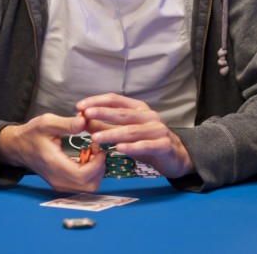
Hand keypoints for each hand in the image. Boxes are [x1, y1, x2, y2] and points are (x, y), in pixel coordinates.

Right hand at [0, 113, 105, 191]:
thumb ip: (66, 124)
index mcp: (54, 164)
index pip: (82, 175)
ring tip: (93, 152)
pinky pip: (82, 184)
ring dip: (96, 170)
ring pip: (88, 187)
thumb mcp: (47, 122)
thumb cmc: (31, 134)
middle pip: (89, 185)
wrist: (17, 147)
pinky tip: (86, 157)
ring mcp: (59, 184)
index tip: (98, 145)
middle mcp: (57, 179)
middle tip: (98, 148)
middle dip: (100, 167)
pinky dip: (90, 173)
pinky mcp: (61, 184)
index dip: (97, 163)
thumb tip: (84, 121)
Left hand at [76, 93, 193, 178]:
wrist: (176, 156)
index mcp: (138, 108)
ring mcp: (157, 130)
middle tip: (85, 114)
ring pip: (131, 130)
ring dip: (112, 133)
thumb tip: (81, 120)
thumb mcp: (124, 132)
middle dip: (102, 112)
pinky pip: (145, 145)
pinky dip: (132, 147)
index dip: (97, 101)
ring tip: (95, 138)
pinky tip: (119, 149)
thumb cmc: (147, 141)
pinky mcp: (164, 145)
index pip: (115, 100)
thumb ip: (103, 126)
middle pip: (122, 113)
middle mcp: (148, 116)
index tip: (80, 106)